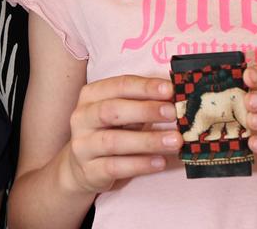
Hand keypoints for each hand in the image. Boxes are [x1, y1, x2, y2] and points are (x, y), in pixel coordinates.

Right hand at [64, 74, 180, 193]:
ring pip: (114, 141)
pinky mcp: (89, 171)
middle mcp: (82, 117)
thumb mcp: (120, 113)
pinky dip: (140, 164)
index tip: (170, 89)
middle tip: (173, 112)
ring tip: (175, 141)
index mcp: (91, 95)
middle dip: (145, 110)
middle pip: (112, 110)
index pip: (118, 85)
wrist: (81, 167)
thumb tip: (173, 98)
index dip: (145, 87)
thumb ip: (141, 103)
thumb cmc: (108, 131)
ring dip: (148, 140)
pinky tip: (160, 162)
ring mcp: (83, 145)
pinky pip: (115, 167)